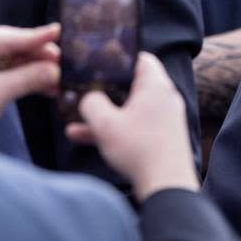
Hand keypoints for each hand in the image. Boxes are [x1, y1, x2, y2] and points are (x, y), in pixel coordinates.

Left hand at [0, 23, 59, 141]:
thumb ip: (27, 78)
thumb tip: (56, 70)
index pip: (13, 38)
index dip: (39, 37)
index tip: (60, 31)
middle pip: (22, 46)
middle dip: (43, 57)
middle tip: (66, 68)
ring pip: (24, 58)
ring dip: (42, 70)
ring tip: (61, 82)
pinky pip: (21, 70)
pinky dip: (34, 78)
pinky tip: (51, 89)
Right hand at [66, 53, 197, 200]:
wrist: (167, 184)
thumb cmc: (139, 149)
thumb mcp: (106, 124)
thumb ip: (92, 104)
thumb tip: (88, 98)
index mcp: (156, 86)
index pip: (141, 58)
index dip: (119, 57)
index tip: (99, 60)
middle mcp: (164, 98)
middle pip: (131, 84)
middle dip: (104, 89)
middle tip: (82, 90)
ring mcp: (164, 117)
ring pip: (128, 108)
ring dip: (102, 114)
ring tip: (73, 120)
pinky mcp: (161, 135)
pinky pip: (133, 125)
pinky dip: (112, 128)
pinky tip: (81, 137)